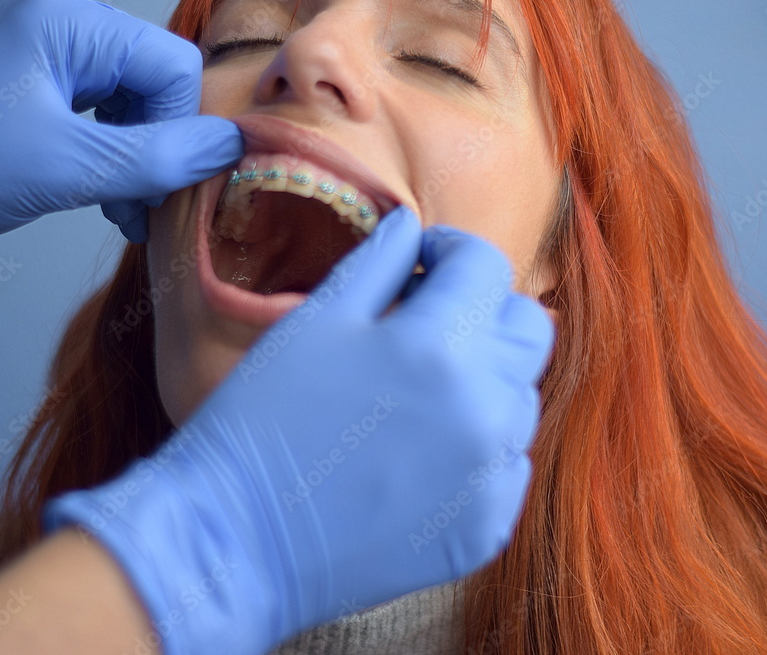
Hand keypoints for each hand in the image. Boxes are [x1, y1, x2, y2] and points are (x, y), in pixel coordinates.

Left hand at [0, 0, 241, 244]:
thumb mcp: (67, 168)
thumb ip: (158, 158)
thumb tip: (233, 146)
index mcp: (66, 23)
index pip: (172, 65)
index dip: (179, 129)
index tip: (159, 185)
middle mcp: (60, 26)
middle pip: (156, 83)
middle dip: (158, 149)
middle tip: (140, 206)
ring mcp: (45, 55)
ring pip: (132, 103)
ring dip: (137, 160)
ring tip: (119, 209)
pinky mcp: (35, 85)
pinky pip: (101, 115)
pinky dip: (110, 157)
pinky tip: (101, 195)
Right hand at [41, 206, 554, 654]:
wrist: (238, 540)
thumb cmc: (263, 422)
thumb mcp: (315, 322)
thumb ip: (378, 262)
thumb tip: (413, 226)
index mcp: (439, 346)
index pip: (486, 266)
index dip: (451, 252)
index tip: (422, 262)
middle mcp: (484, 410)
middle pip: (528, 329)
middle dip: (485, 310)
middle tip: (431, 323)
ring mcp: (491, 476)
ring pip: (521, 398)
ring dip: (483, 380)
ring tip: (419, 394)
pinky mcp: (487, 527)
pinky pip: (507, 465)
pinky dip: (477, 448)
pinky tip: (420, 454)